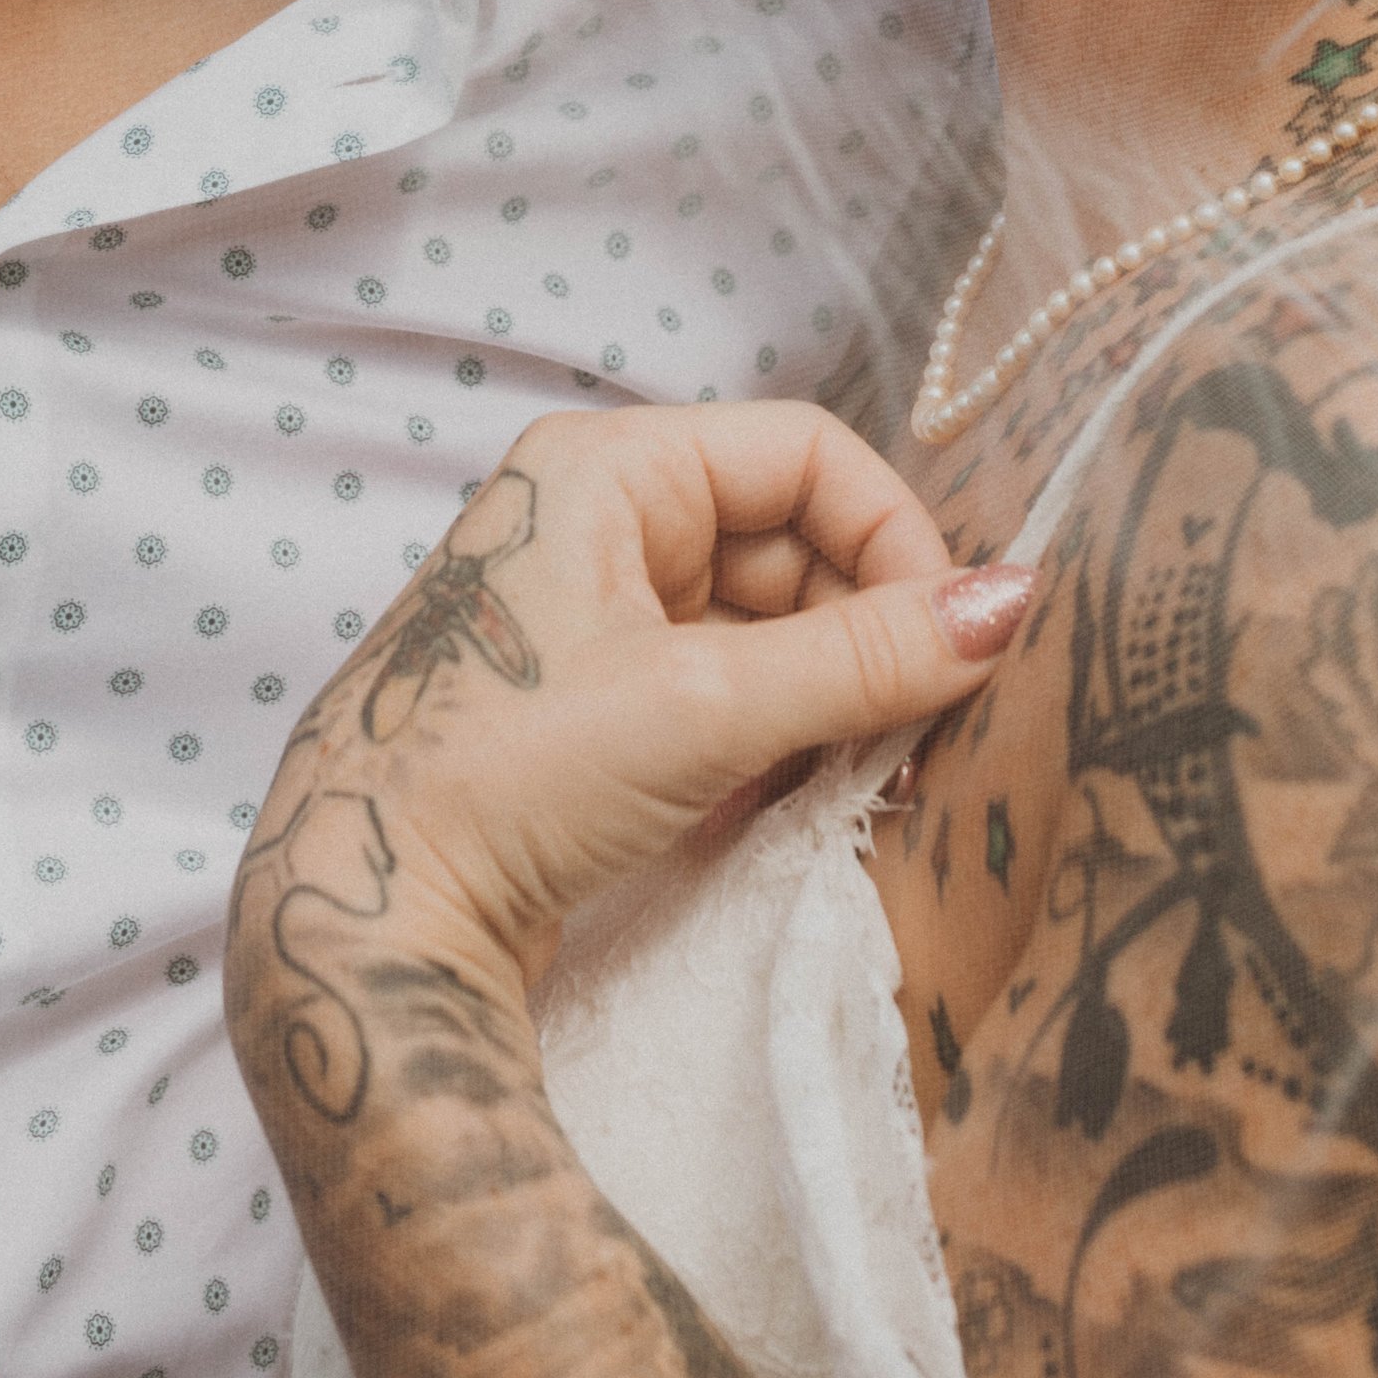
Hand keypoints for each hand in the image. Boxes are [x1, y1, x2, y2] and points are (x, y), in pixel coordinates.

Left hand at [231, 401, 1032, 1002]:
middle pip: (792, 538)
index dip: (893, 534)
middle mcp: (596, 517)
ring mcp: (594, 610)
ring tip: (880, 775)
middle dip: (868, 630)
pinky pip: (726, 683)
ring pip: (767, 620)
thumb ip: (867, 656)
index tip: (952, 637)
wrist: (367, 924)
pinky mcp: (596, 698)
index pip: (803, 453)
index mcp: (604, 469)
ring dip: (833, 693)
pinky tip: (812, 798)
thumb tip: (1011, 604)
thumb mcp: (705, 708)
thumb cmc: (503, 780)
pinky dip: (781, 733)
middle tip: (928, 730)